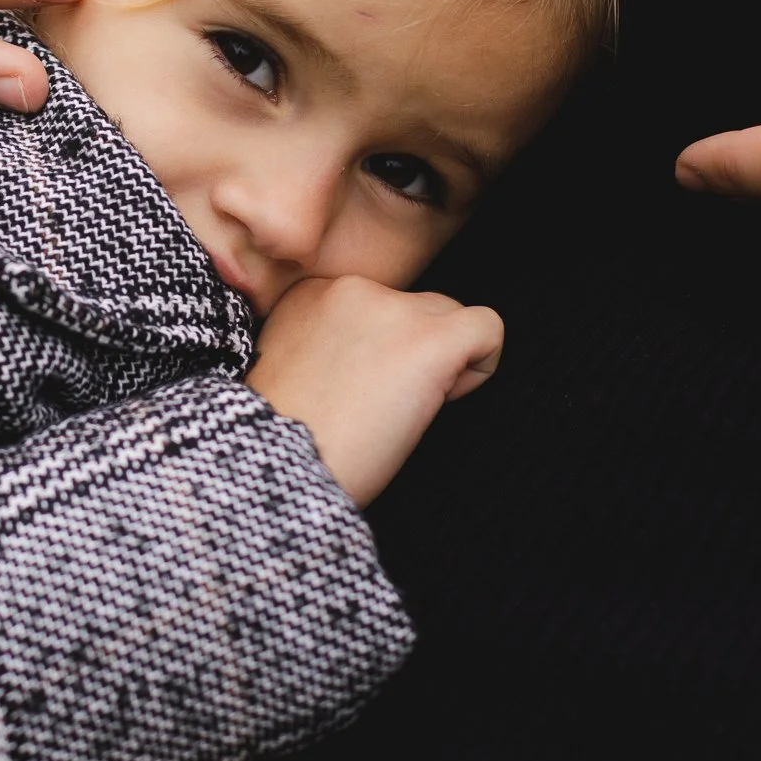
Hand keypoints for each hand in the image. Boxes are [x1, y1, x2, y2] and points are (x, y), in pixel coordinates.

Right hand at [247, 277, 505, 507]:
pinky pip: (487, 329)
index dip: (377, 354)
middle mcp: (350, 288)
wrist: (273, 472)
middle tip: (379, 409)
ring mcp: (392, 311)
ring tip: (403, 411)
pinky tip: (441, 402)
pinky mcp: (429, 342)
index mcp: (311, 294)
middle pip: (416, 307)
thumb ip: (329, 343)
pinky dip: (480, 366)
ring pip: (451, 317)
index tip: (350, 395)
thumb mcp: (293, 371)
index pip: (376, 304)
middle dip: (411, 354)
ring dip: (440, 361)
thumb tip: (379, 358)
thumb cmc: (279, 444)